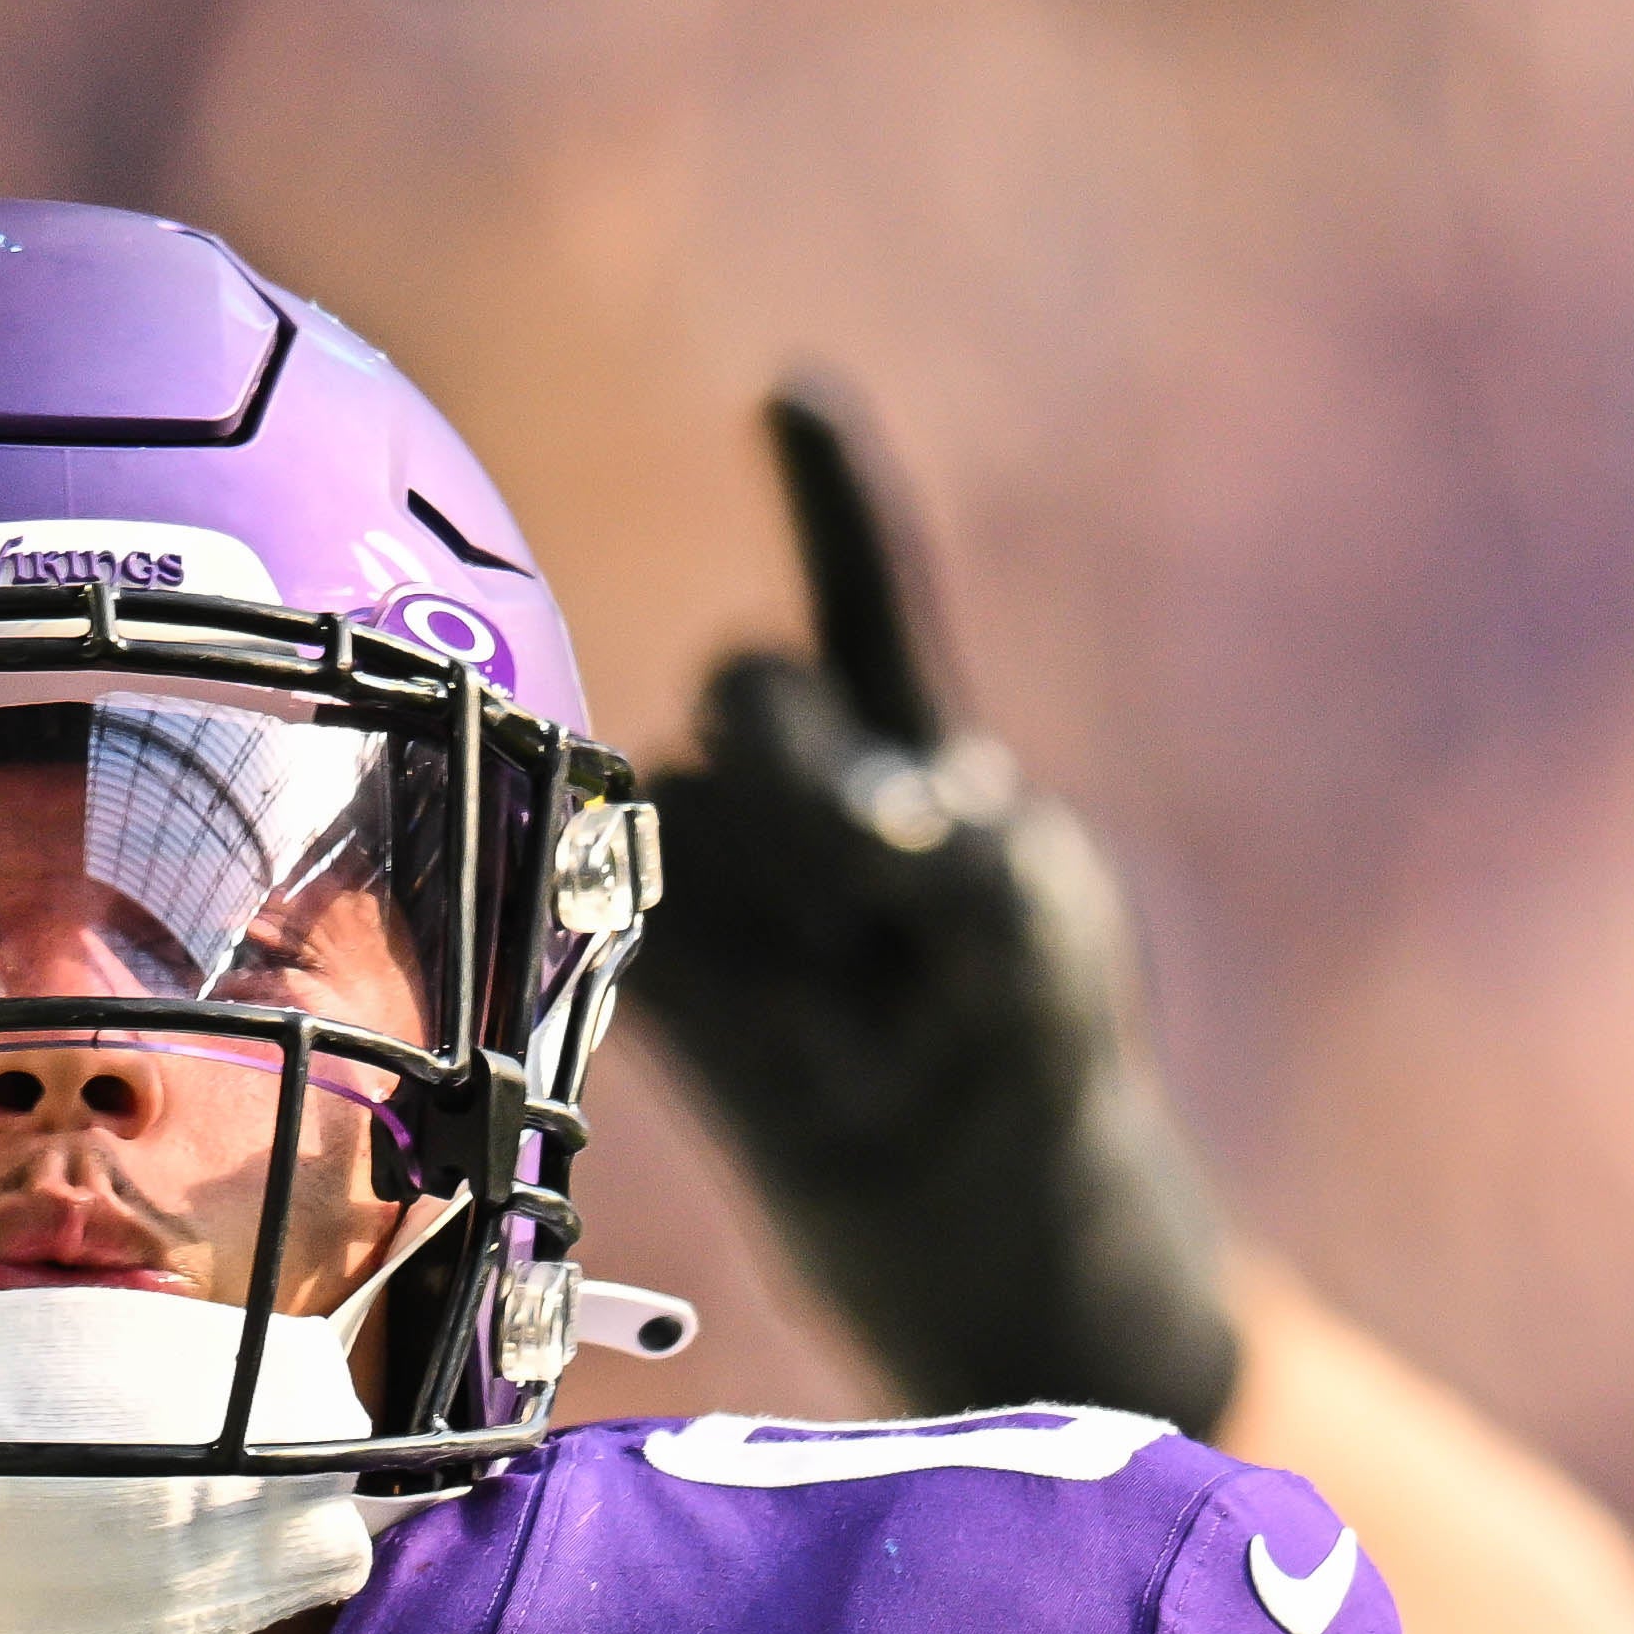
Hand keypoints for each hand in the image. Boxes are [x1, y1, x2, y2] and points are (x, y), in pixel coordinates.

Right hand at [629, 386, 1249, 1432]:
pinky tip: (723, 1005)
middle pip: (749, 693)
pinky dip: (629, 929)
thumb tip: (882, 807)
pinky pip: (595, 899)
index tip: (792, 396)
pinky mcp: (647, 967)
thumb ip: (969, 851)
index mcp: (917, 752)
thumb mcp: (1037, 950)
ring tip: (847, 1022)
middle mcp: (801, 789)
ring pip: (673, 803)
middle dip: (802, 769)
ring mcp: (715, 877)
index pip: (863, 597)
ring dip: (755, 897)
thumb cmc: (1037, 1069)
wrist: (966, 1237)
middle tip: (880, 887)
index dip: (826, 496)